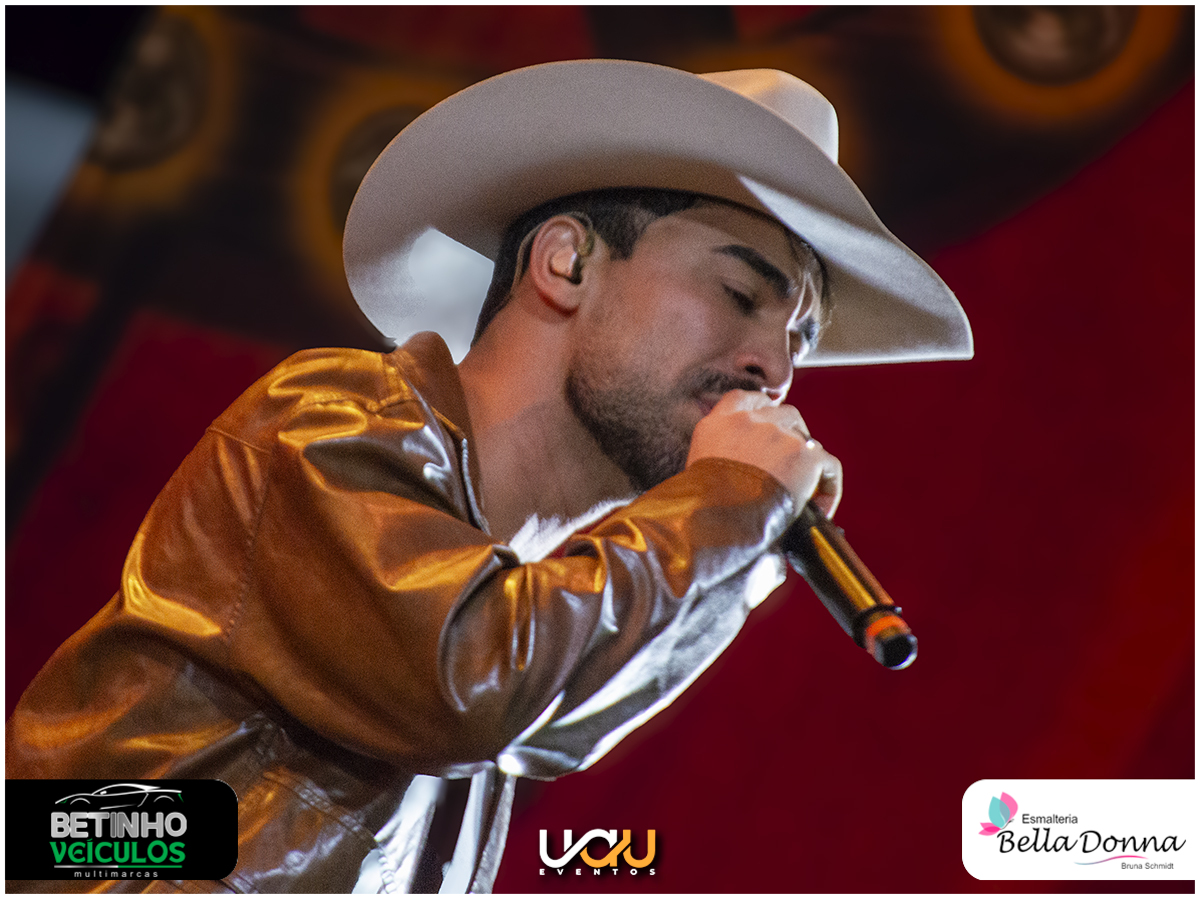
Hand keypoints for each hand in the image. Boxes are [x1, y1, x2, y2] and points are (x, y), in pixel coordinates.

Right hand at [686, 390, 841, 517]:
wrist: (717, 523)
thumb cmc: (701, 510)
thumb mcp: (695, 472)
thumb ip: (717, 458)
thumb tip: (737, 474)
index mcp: (717, 423)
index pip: (744, 399)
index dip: (760, 411)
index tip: (765, 427)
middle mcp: (748, 421)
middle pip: (783, 414)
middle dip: (790, 436)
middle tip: (788, 466)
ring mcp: (778, 434)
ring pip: (806, 439)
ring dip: (806, 459)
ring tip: (805, 489)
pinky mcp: (804, 454)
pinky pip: (828, 465)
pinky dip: (829, 486)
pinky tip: (821, 508)